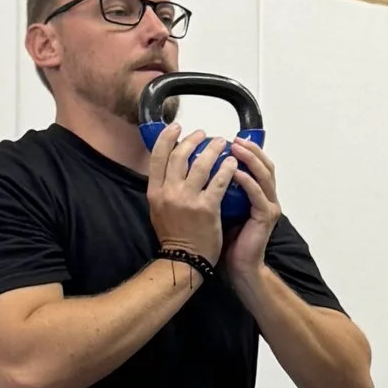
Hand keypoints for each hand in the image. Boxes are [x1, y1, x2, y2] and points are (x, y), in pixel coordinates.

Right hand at [148, 124, 240, 264]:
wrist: (184, 260)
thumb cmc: (173, 235)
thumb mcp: (157, 209)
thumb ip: (162, 188)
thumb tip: (169, 166)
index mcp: (154, 192)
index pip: (158, 156)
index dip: (167, 138)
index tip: (177, 128)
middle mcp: (169, 193)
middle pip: (180, 156)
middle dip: (193, 140)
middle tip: (204, 134)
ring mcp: (188, 200)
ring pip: (201, 164)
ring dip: (213, 149)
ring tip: (222, 143)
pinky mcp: (207, 208)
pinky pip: (219, 182)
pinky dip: (226, 169)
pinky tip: (233, 163)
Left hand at [216, 137, 282, 280]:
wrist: (237, 267)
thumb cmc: (225, 240)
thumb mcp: (218, 209)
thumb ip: (216, 189)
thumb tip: (194, 169)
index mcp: (256, 194)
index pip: (255, 164)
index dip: (245, 149)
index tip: (227, 138)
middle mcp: (266, 197)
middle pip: (264, 164)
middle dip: (249, 148)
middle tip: (231, 138)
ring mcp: (268, 206)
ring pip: (264, 175)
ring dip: (249, 158)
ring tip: (234, 147)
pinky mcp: (265, 217)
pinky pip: (257, 194)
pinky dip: (246, 180)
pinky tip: (234, 171)